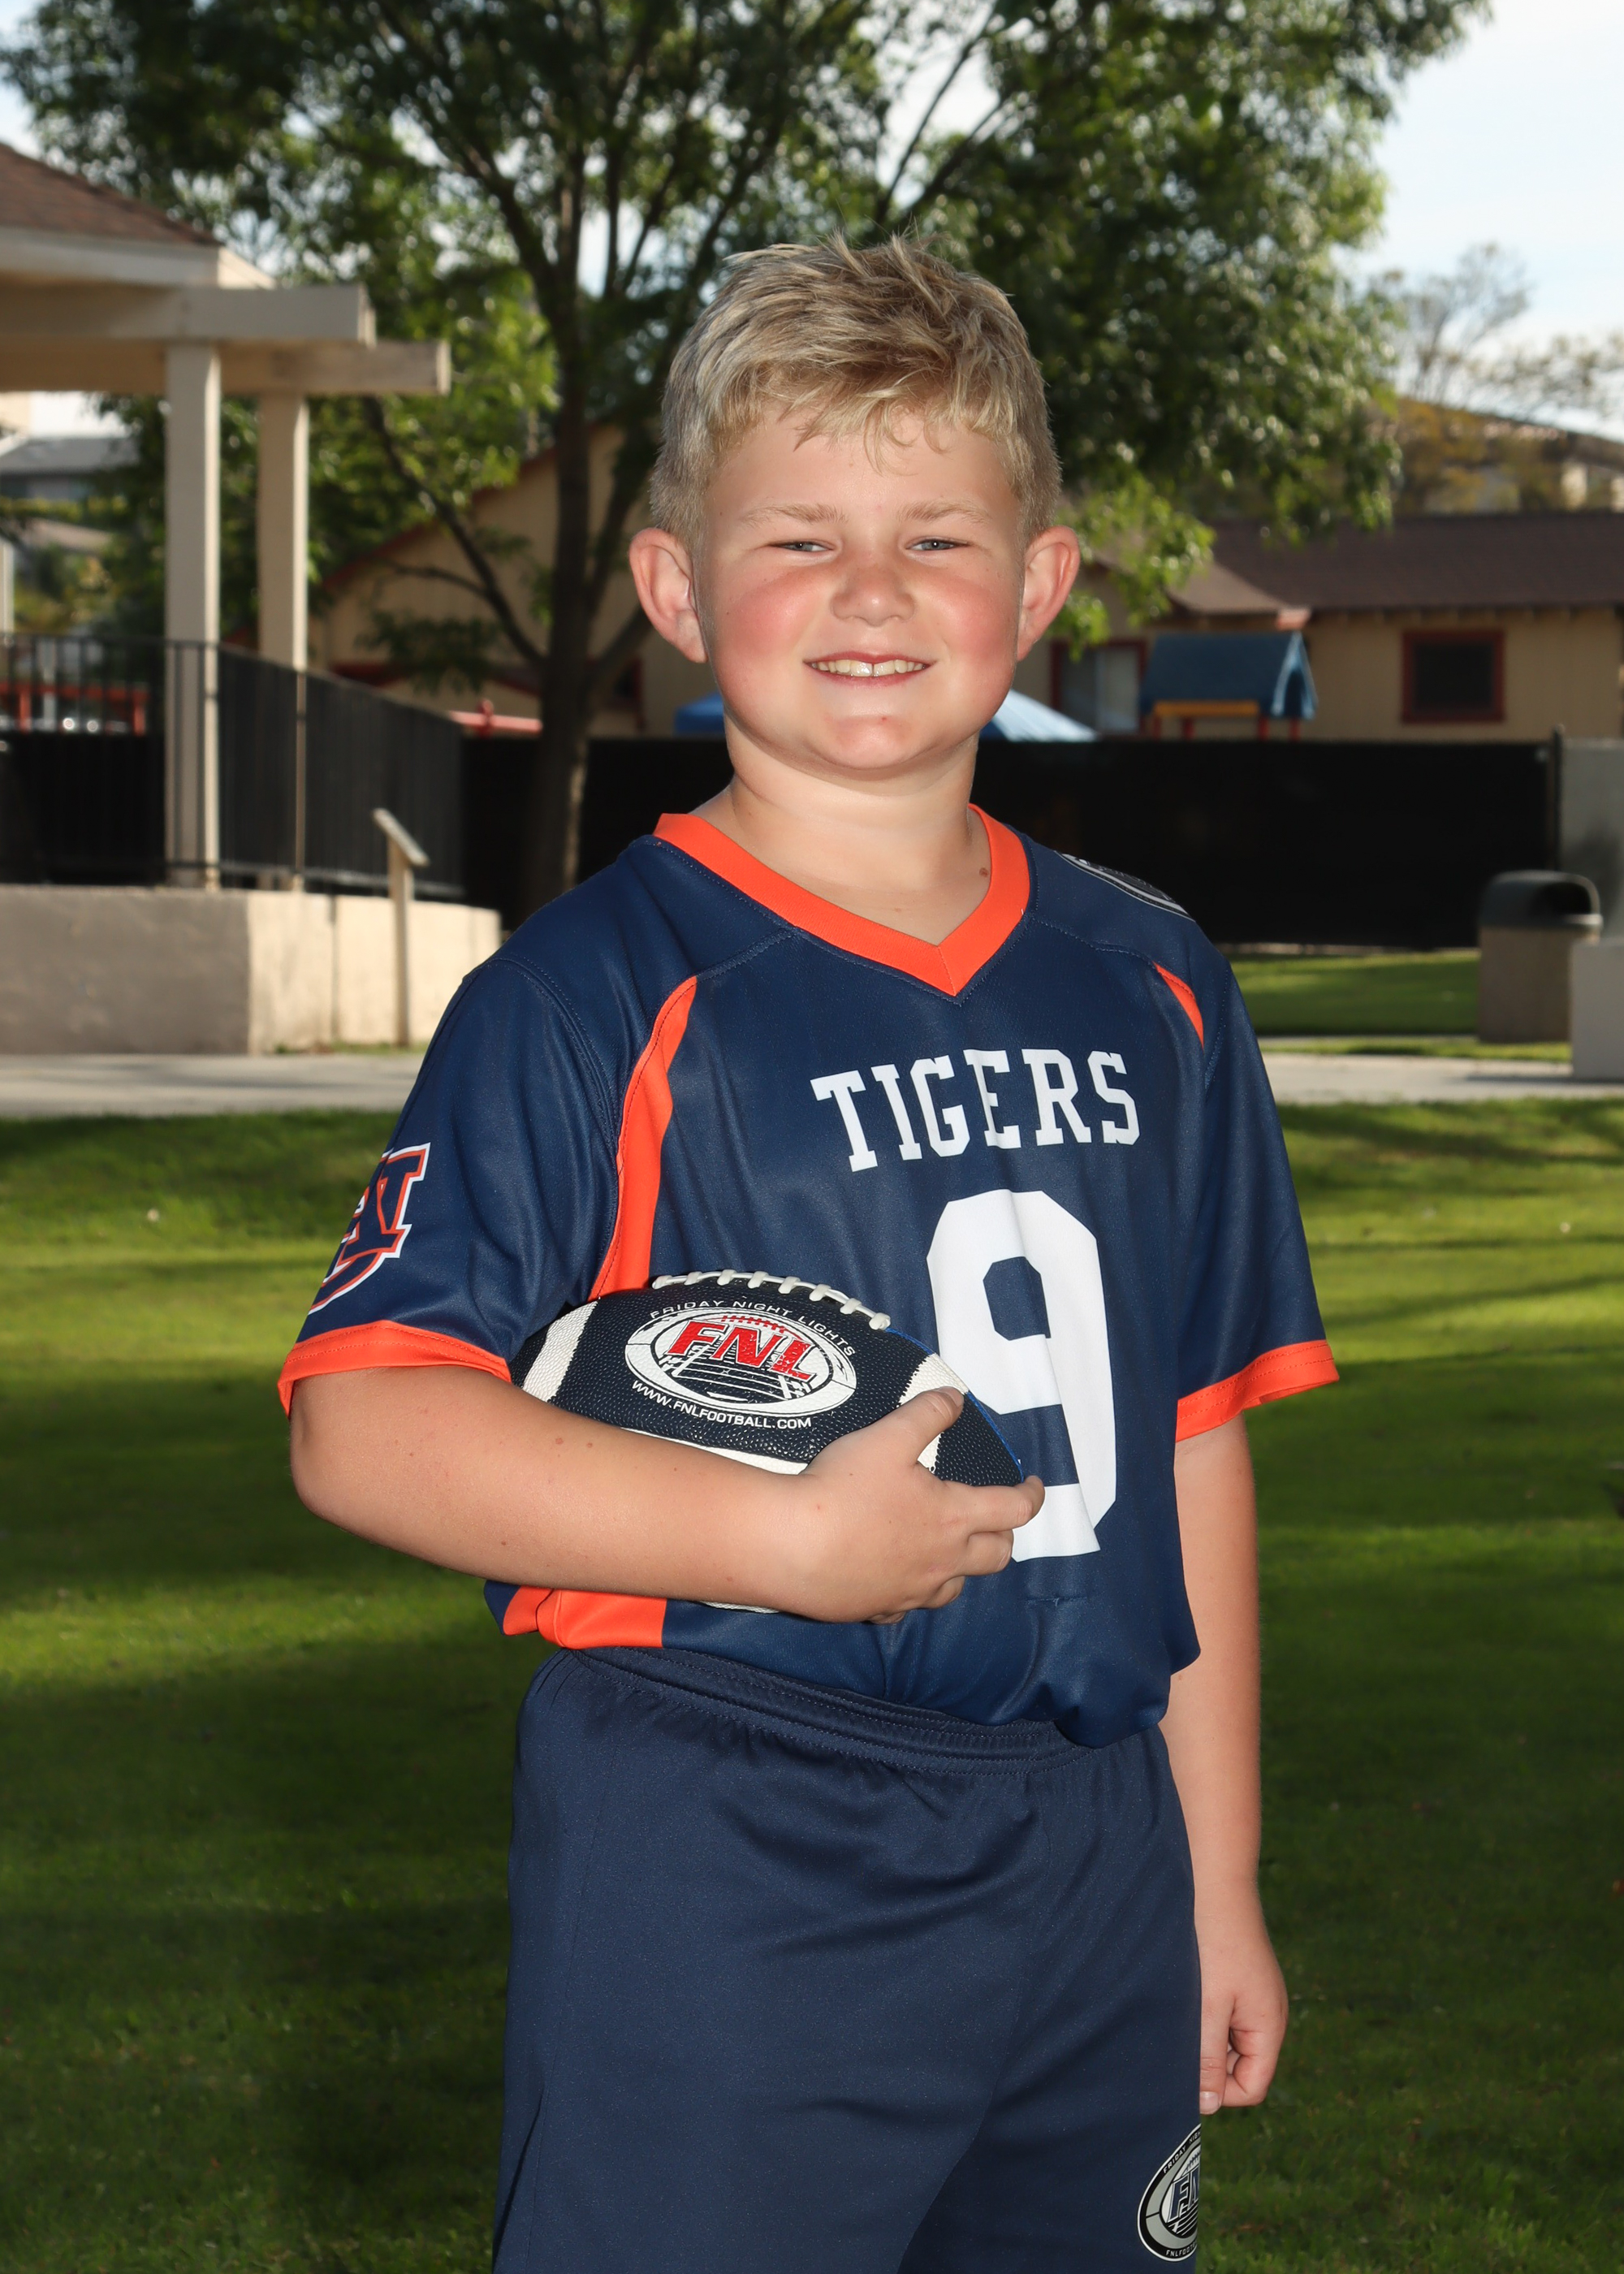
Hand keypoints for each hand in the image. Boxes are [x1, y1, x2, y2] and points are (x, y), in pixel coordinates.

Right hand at [780, 1389, 1042, 1623]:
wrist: (790, 1547)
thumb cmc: (842, 1489)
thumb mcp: (888, 1437)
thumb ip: (927, 1413)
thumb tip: (956, 1400)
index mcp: (953, 1517)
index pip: (1013, 1509)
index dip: (1032, 1495)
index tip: (1033, 1485)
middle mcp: (942, 1562)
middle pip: (996, 1557)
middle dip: (1002, 1535)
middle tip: (993, 1518)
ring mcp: (911, 1592)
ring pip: (955, 1588)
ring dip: (961, 1567)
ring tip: (947, 1549)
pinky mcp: (878, 1610)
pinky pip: (908, 1605)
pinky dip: (912, 1588)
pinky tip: (894, 1575)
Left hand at [1194, 1885, 1288, 2113]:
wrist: (1211, 1878)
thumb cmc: (1213, 1940)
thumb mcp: (1207, 2006)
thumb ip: (1209, 2056)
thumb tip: (1208, 2104)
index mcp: (1268, 2026)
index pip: (1251, 2087)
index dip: (1218, 2090)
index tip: (1184, 2070)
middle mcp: (1266, 2014)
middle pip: (1239, 2066)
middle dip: (1207, 2063)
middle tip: (1175, 2040)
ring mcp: (1251, 1995)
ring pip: (1225, 2039)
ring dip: (1200, 2036)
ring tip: (1175, 2013)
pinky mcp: (1235, 1977)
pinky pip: (1219, 2014)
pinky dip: (1199, 2014)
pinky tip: (1179, 1996)